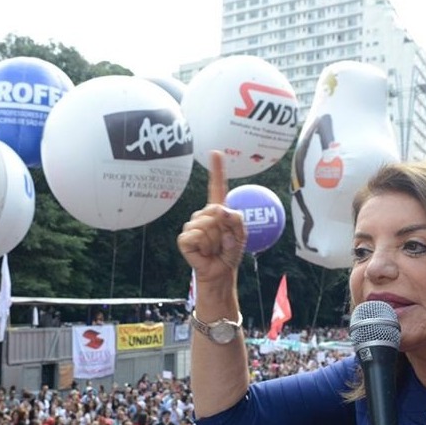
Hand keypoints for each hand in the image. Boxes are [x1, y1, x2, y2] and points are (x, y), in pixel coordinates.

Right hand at [177, 151, 245, 285]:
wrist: (220, 272)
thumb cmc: (230, 253)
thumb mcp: (241, 234)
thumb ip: (235, 219)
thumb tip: (219, 209)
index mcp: (218, 210)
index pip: (217, 186)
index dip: (216, 169)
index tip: (215, 152)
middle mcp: (203, 215)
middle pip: (216, 210)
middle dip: (224, 229)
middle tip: (223, 241)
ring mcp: (192, 225)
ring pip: (206, 224)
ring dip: (215, 240)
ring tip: (214, 248)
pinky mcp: (185, 239)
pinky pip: (196, 235)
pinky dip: (204, 245)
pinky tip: (204, 252)